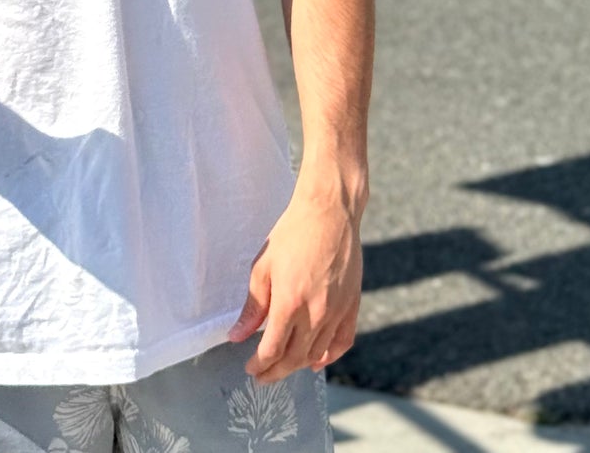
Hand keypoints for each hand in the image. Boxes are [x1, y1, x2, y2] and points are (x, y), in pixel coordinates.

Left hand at [228, 182, 362, 382]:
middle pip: (294, 358)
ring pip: (317, 354)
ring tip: (283, 366)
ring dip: (298, 365)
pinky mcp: (352, 306)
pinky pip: (342, 342)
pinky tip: (316, 361)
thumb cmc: (291, 234)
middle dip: (275, 372)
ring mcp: (337, 311)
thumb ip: (252, 306)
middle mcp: (316, 313)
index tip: (249, 367)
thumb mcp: (263, 267)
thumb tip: (237, 336)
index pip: (272, 349)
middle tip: (261, 377)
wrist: (329, 213)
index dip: (259, 364)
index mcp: (290, 303)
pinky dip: (329, 357)